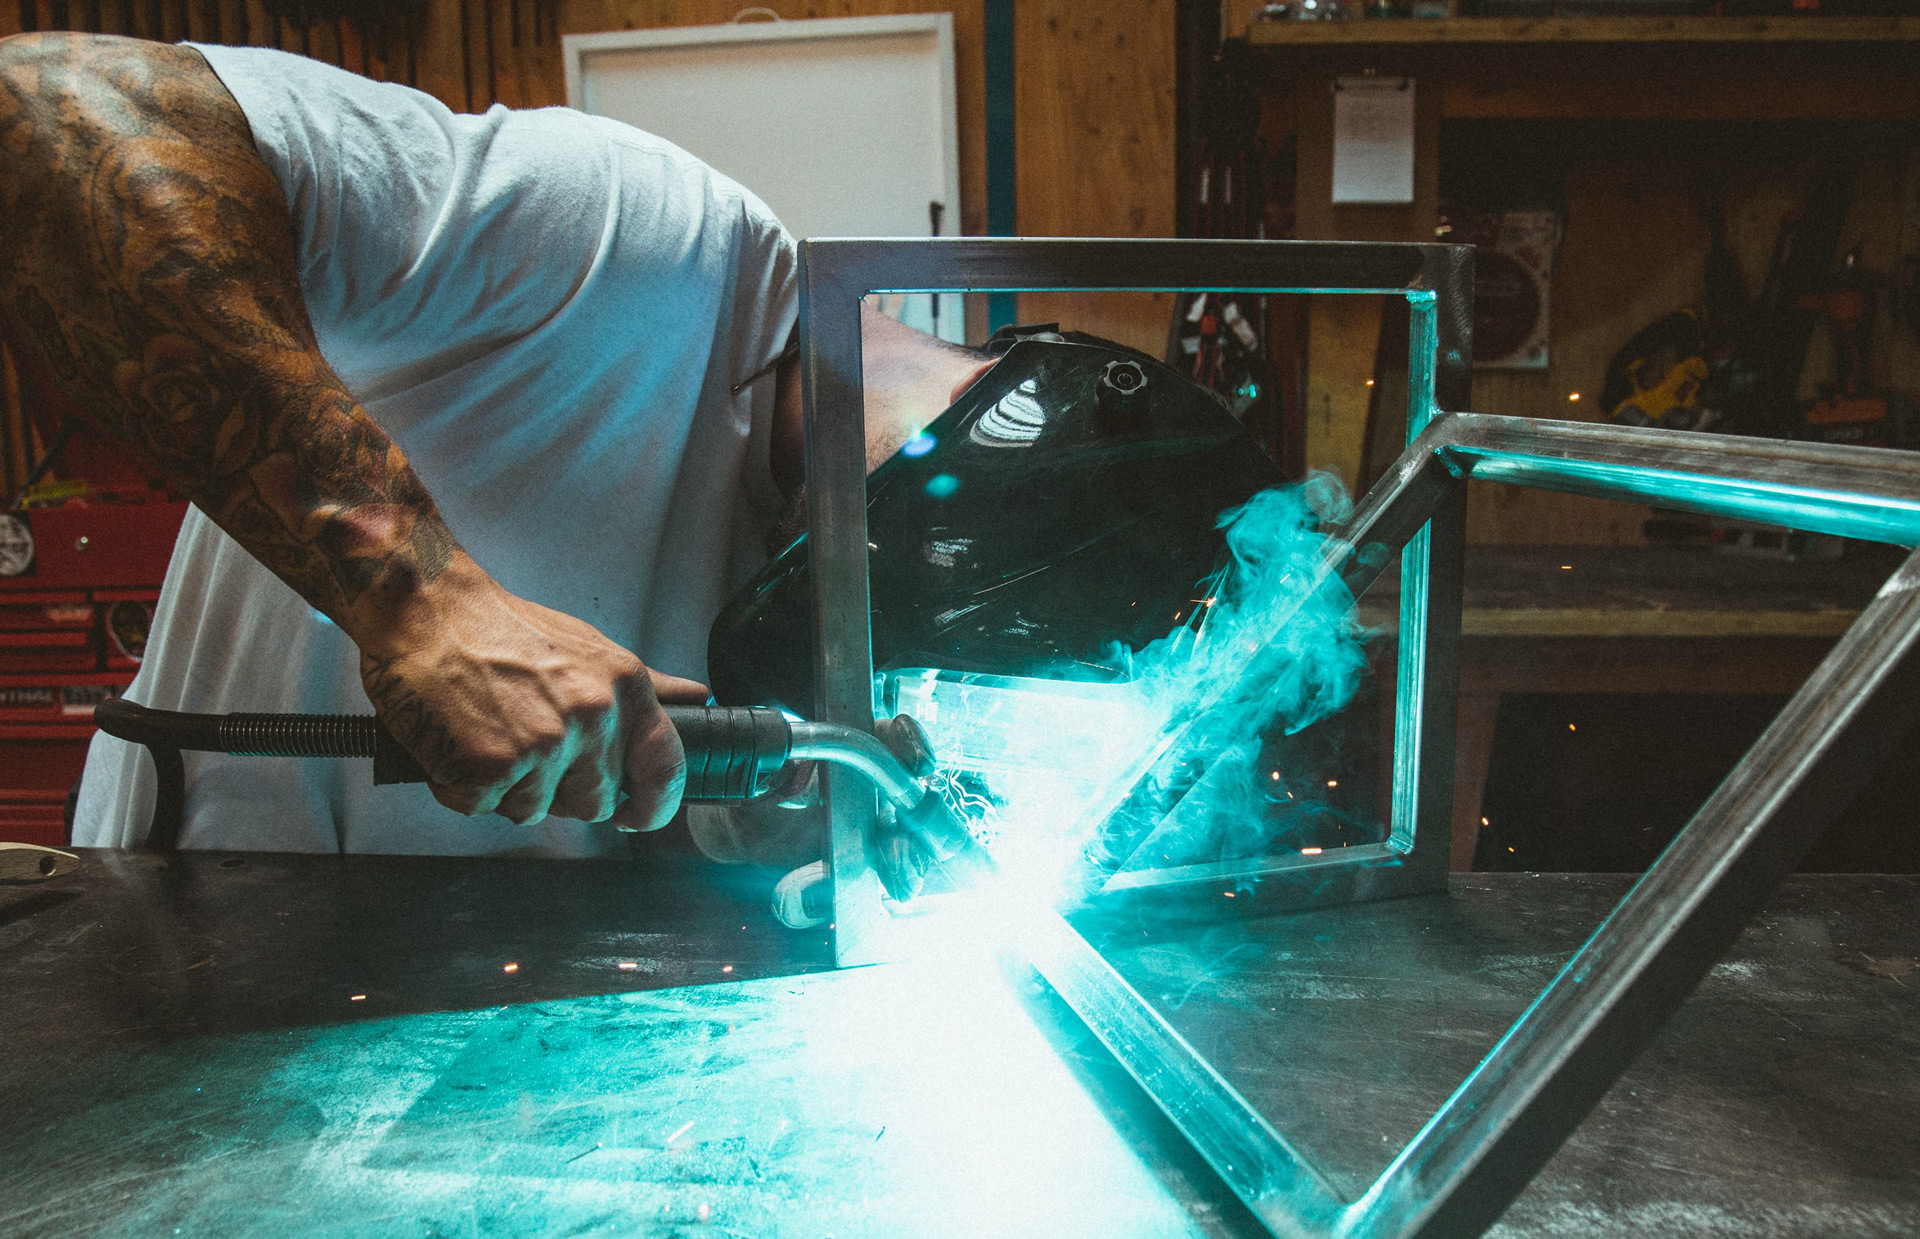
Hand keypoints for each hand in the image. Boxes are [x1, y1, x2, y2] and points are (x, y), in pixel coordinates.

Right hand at [354, 554, 707, 828]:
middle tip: (526, 748)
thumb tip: (696, 701)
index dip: (654, 805)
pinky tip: (457, 744)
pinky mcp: (490, 768)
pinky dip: (464, 788)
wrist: (427, 612)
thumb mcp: (590, 648)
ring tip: (488, 736)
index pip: (665, 767)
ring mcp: (541, 746)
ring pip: (535, 810)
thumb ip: (646, 686)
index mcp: (623, 689)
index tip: (635, 815)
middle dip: (559, 791)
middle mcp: (590, 718)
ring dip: (508, 790)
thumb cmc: (501, 629)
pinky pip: (484, 807)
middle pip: (592, 802)